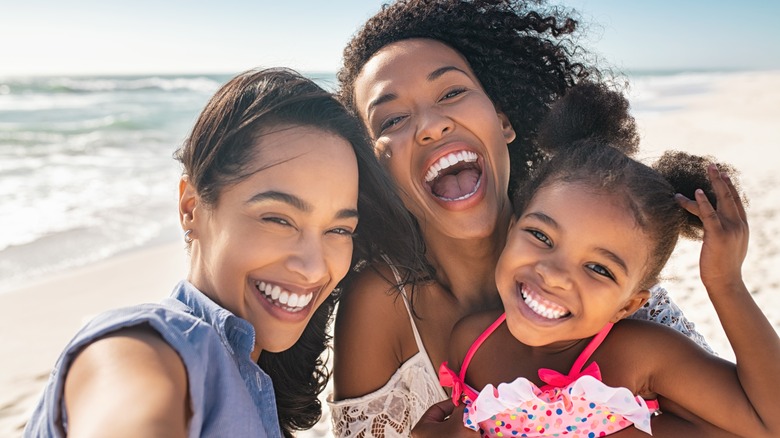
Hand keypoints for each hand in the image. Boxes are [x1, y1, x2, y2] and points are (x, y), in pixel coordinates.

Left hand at [411, 399, 478, 437]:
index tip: (465, 401)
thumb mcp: (460, 420)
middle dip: (461, 416)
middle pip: (446, 420)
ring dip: (465, 426)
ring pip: (453, 430)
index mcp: (422, 429)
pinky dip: (465, 435)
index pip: (437, 408)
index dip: (453, 403)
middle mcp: (427, 437)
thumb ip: (462, 407)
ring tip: (476, 423)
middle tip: (472, 412)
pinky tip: (476, 433)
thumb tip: (467, 402)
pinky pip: (456, 437)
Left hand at [675, 164, 748, 291]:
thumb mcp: (728, 246)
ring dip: (714, 183)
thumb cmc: (722, 266)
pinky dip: (702, 202)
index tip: (723, 175)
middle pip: (730, 196)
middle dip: (721, 179)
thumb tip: (715, 227)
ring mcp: (730, 229)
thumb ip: (724, 233)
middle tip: (713, 165)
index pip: (736, 202)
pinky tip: (696, 192)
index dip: (729, 187)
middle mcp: (739, 225)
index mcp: (742, 226)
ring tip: (707, 169)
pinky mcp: (718, 235)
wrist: (726, 282)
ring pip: (722, 200)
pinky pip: (709, 215)